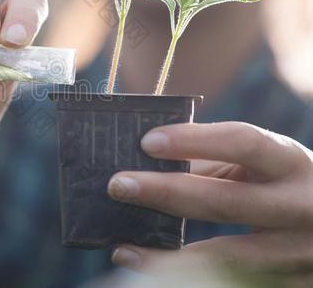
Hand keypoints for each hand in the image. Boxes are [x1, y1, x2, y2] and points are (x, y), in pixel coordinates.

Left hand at [108, 122, 312, 285]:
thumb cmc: (282, 187)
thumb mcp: (259, 166)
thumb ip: (210, 163)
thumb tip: (145, 164)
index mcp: (292, 162)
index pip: (243, 142)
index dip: (194, 140)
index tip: (147, 142)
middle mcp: (302, 207)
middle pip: (225, 201)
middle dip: (165, 193)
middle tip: (118, 186)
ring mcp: (299, 253)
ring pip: (227, 258)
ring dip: (168, 258)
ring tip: (124, 250)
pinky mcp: (292, 285)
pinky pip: (231, 284)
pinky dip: (186, 279)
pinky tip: (150, 271)